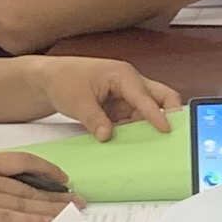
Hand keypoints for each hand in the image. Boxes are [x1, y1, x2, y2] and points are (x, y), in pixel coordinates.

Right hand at [0, 151, 73, 221]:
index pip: (19, 161)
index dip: (45, 169)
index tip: (63, 177)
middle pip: (28, 185)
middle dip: (58, 194)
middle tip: (81, 199)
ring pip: (24, 202)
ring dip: (52, 209)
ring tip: (75, 213)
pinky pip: (9, 218)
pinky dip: (32, 221)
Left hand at [32, 56, 182, 139]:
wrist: (48, 80)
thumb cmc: (63, 79)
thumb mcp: (77, 101)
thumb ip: (94, 119)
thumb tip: (107, 136)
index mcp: (123, 75)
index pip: (145, 96)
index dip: (156, 114)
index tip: (166, 130)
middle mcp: (131, 84)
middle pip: (162, 97)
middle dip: (170, 114)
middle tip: (173, 134)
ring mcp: (127, 97)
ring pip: (150, 112)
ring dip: (150, 127)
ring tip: (152, 145)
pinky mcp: (121, 109)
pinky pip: (135, 122)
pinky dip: (137, 132)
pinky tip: (135, 144)